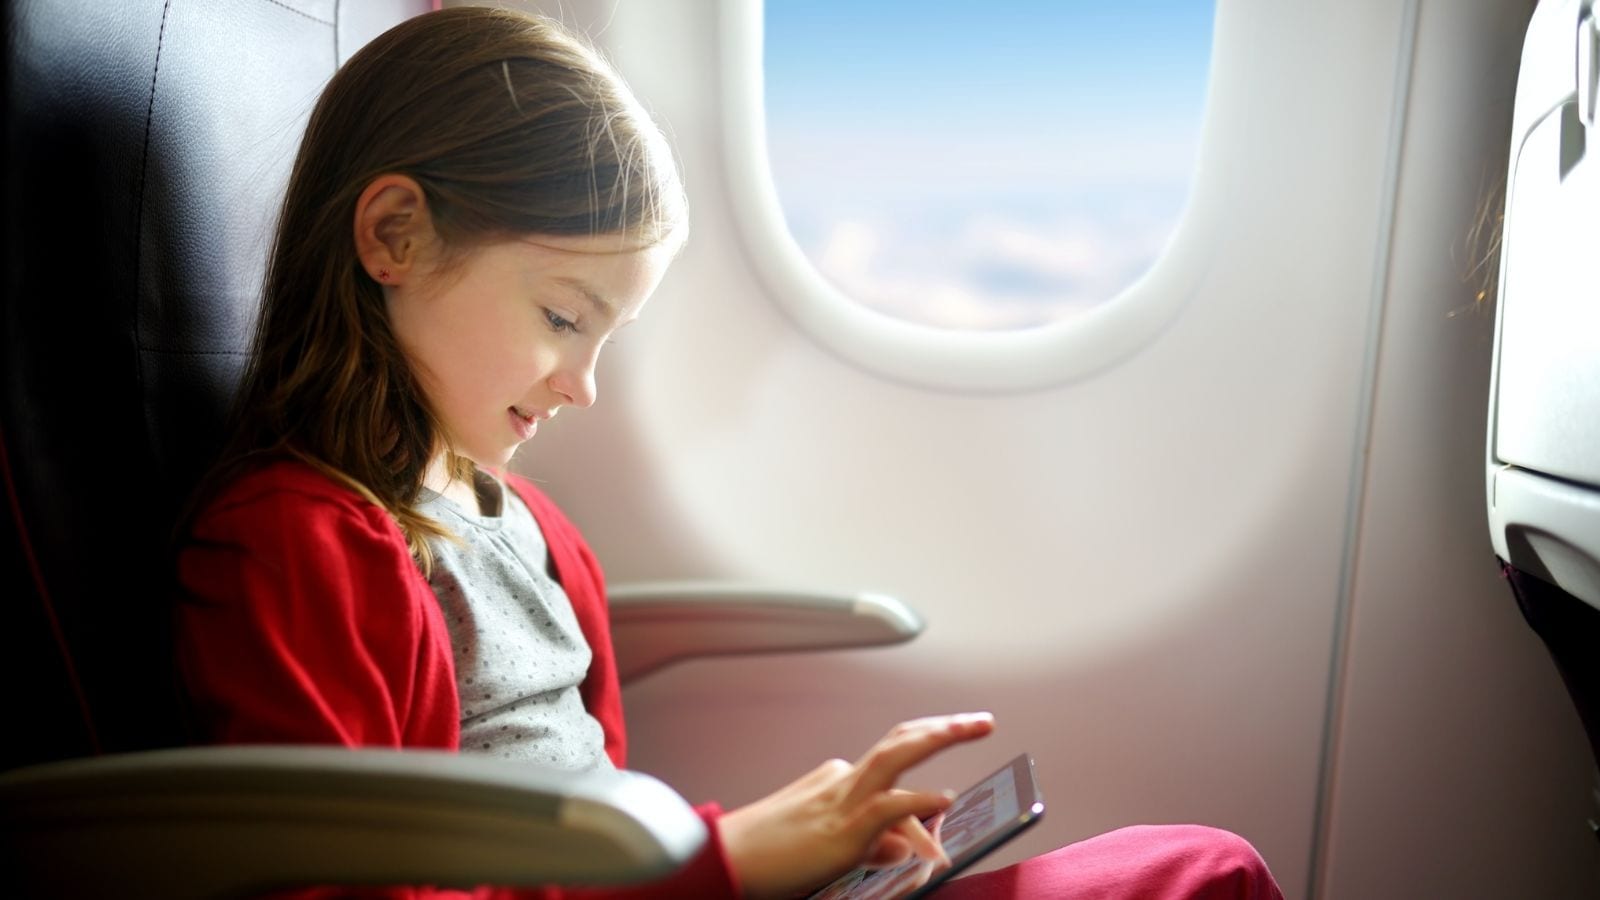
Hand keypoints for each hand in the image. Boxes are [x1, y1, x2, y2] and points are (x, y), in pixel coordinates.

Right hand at [717, 712, 994, 899]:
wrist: (724, 860)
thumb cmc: (769, 857)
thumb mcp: (830, 849)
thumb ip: (872, 844)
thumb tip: (908, 849)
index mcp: (837, 781)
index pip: (893, 769)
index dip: (927, 784)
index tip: (949, 797)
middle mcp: (842, 780)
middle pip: (901, 741)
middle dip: (943, 727)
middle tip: (981, 720)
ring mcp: (843, 801)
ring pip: (898, 756)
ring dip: (940, 736)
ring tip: (975, 726)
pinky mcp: (842, 829)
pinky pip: (888, 808)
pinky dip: (920, 801)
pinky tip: (944, 798)